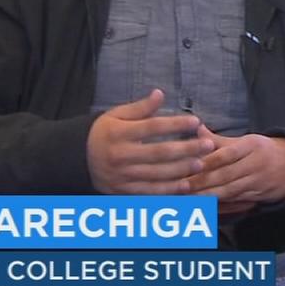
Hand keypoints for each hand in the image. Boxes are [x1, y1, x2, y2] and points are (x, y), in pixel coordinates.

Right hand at [86, 89, 214, 194]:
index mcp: (118, 133)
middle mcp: (120, 155)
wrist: (76, 158)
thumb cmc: (102, 132)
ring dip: (181, 170)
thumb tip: (160, 93)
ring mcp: (121, 175)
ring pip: (156, 174)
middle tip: (207, 145)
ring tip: (201, 164)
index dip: (175, 124)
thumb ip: (140, 107)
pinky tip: (186, 185)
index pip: (152, 127)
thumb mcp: (116, 115)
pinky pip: (149, 191)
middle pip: (158, 153)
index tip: (196, 122)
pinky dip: (168, 190)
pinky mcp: (123, 190)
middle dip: (186, 149)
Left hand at [187, 132, 284, 204]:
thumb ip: (219, 139)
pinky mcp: (255, 196)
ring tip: (188, 197)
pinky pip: (234, 201)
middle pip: (225, 175)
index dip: (208, 161)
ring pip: (228, 191)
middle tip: (181, 185)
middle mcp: (255, 165)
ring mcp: (256, 182)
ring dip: (207, 195)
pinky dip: (218, 204)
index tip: (189, 164)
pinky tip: (203, 205)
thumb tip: (197, 128)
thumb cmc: (262, 151)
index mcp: (252, 147)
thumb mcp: (245, 141)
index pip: (227, 154)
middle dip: (202, 182)